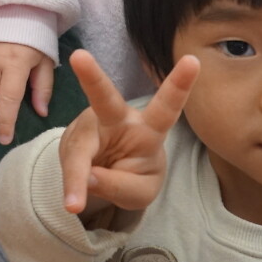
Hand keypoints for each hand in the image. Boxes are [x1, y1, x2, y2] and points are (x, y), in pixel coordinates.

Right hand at [57, 49, 197, 217]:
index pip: (166, 108)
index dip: (179, 85)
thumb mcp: (139, 194)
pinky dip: (71, 185)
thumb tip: (88, 176)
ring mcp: (88, 126)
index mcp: (148, 129)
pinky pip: (68, 164)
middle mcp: (116, 119)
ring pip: (79, 150)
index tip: (193, 61)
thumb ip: (120, 186)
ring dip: (76, 177)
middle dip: (91, 77)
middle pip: (104, 98)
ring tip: (74, 204)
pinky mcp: (70, 139)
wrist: (105, 179)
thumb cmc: (134, 177)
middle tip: (79, 57)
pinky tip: (74, 200)